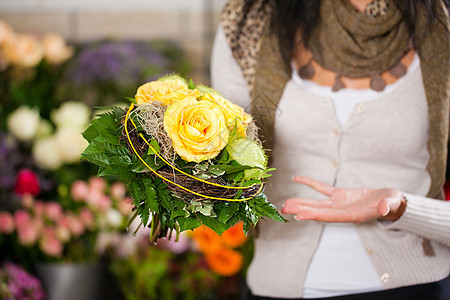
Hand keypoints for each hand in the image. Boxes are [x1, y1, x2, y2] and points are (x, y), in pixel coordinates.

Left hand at [281, 176, 406, 222]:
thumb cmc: (393, 204)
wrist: (392, 201)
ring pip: (316, 203)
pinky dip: (310, 183)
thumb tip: (384, 209)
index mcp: (352, 215)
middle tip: (283, 210)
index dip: (314, 215)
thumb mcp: (392, 205)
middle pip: (317, 212)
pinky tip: (297, 178)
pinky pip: (322, 188)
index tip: (299, 216)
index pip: (329, 216)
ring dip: (301, 202)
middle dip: (301, 210)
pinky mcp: (340, 194)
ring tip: (285, 203)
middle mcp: (342, 211)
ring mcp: (339, 203)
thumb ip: (387, 207)